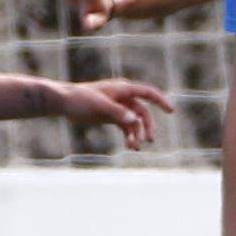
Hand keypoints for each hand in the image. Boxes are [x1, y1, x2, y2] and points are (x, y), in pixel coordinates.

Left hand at [59, 74, 175, 144]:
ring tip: (135, 147)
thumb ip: (118, 112)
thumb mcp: (99, 105)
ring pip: (135, 122)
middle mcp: (124, 97)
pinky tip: (130, 146)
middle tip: (149, 140)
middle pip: (143, 112)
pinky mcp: (112, 117)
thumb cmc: (81, 99)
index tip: (171, 111)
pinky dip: (129, 136)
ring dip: (137, 134)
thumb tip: (134, 120)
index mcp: (123, 89)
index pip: (148, 93)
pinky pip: (126, 127)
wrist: (64, 103)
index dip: (161, 101)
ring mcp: (119, 108)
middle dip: (148, 126)